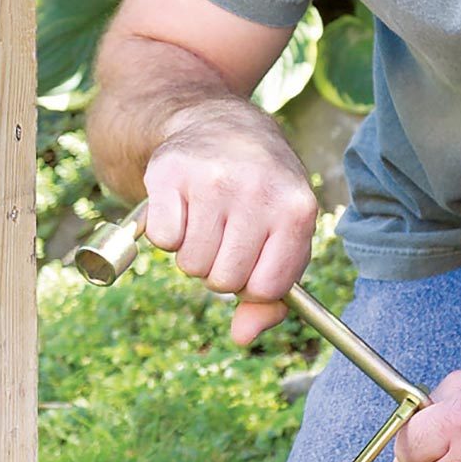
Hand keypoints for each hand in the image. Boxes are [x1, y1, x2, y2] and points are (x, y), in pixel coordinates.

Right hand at [142, 100, 317, 345]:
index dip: (250, 283)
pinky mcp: (172, 172)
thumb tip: (242, 337)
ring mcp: (214, 178)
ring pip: (191, 265)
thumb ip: (270, 298)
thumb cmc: (257, 194)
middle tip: (222, 235)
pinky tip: (181, 207)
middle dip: (217, 269)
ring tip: (203, 219)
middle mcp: (258, 190)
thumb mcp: (280, 239)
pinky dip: (166, 234)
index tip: (249, 259)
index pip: (265, 289)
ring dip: (191, 253)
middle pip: (223, 281)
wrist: (217, 124)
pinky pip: (163, 240)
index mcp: (297, 210)